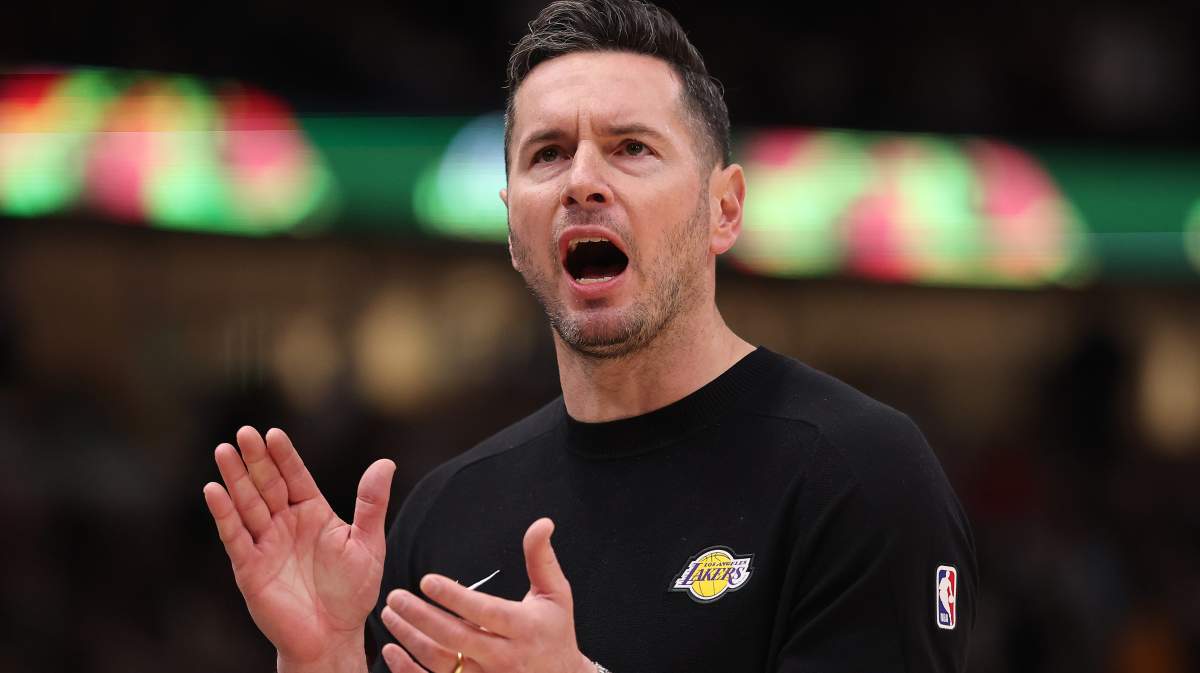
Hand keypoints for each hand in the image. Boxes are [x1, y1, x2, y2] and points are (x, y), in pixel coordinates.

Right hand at [203, 426, 394, 668]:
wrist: (334, 637)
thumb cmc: (352, 593)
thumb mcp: (368, 544)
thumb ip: (371, 503)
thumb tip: (386, 462)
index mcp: (313, 513)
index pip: (296, 477)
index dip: (284, 455)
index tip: (273, 433)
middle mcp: (286, 524)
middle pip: (267, 484)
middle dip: (255, 459)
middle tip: (244, 432)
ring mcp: (266, 544)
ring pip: (247, 505)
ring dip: (234, 478)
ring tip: (223, 451)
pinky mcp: (250, 568)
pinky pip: (235, 537)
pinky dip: (224, 514)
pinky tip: (214, 491)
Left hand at [378, 518, 594, 672]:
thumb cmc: (555, 632)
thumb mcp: (556, 595)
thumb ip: (541, 559)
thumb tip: (541, 523)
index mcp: (523, 628)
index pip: (485, 612)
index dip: (455, 598)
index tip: (428, 581)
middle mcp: (503, 656)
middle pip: (456, 638)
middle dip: (422, 617)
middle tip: (396, 597)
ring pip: (441, 661)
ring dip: (411, 638)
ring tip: (390, 614)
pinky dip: (409, 670)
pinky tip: (392, 650)